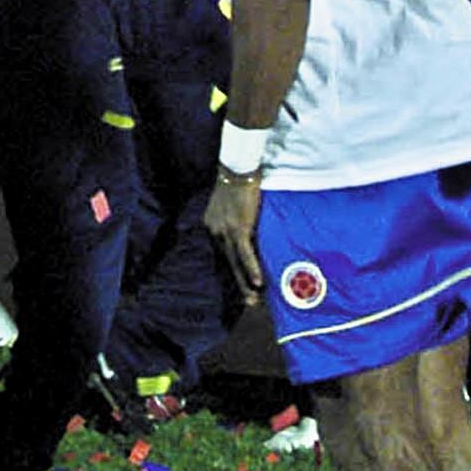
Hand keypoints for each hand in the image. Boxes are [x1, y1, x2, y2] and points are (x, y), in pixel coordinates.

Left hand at [204, 174, 264, 304]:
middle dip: (238, 283)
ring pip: (234, 262)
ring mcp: (225, 230)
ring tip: (254, 299)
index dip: (234, 269)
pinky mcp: (238, 227)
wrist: (237, 169)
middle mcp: (214, 230)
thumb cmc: (238, 184)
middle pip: (227, 262)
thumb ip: (238, 221)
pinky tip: (259, 282)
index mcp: (212, 225)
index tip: (243, 284)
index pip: (223, 253)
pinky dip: (252, 268)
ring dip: (245, 282)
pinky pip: (245, 253)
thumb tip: (250, 233)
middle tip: (250, 301)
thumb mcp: (232, 206)